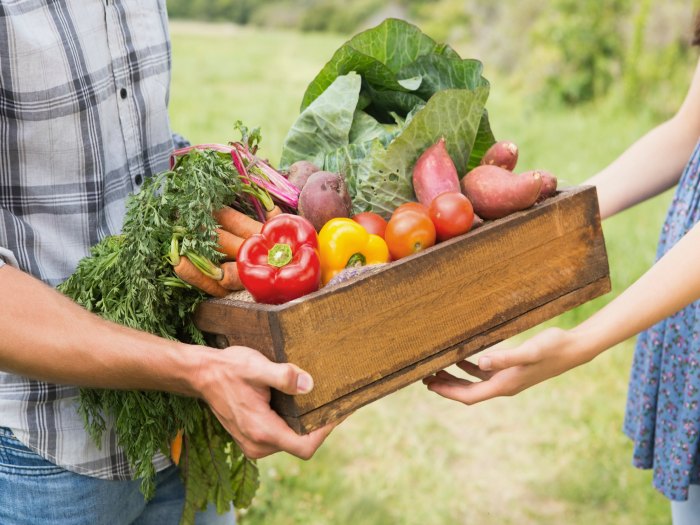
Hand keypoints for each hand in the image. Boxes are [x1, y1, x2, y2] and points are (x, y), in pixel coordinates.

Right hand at [193, 346, 338, 459]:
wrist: (202, 374)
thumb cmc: (229, 369)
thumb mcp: (257, 366)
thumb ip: (283, 376)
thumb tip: (309, 384)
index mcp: (262, 431)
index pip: (305, 447)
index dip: (325, 432)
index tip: (338, 412)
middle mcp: (258, 445)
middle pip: (301, 446)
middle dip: (319, 427)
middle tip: (334, 403)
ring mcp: (253, 445)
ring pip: (291, 443)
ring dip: (305, 426)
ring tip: (318, 402)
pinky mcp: (251, 439)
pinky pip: (280, 438)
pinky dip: (292, 425)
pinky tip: (298, 406)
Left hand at [423, 327, 593, 404]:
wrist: (574, 349)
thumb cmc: (552, 348)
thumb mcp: (528, 351)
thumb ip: (504, 357)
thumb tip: (480, 363)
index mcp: (504, 385)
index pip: (469, 395)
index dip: (447, 391)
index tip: (428, 384)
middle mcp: (505, 386)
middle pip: (468, 392)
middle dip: (446, 386)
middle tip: (424, 377)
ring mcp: (509, 379)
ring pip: (475, 383)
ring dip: (455, 378)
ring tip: (436, 370)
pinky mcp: (513, 370)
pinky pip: (485, 373)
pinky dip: (470, 368)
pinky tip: (462, 359)